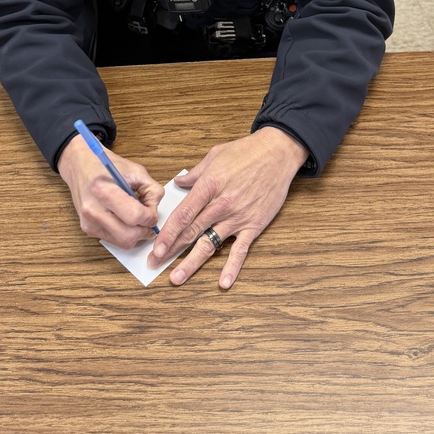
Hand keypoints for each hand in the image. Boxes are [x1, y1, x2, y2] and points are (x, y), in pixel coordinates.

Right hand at [57, 135, 164, 247]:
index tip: (152, 211)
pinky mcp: (88, 229)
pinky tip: (124, 218)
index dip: (150, 217)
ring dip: (135, 234)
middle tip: (149, 221)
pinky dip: (124, 233)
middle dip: (144, 231)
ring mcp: (89, 222)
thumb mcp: (135, 170)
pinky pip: (114, 240)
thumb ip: (152, 190)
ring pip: (122, 242)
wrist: (80, 166)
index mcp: (103, 190)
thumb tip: (155, 212)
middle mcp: (93, 210)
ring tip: (137, 218)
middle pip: (128, 236)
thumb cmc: (106, 165)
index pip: (134, 216)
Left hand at [148, 127, 307, 288]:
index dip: (167, 233)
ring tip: (176, 278)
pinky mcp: (254, 225)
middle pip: (191, 231)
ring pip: (209, 244)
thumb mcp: (216, 155)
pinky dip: (232, 267)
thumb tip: (179, 183)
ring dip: (191, 263)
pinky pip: (240, 250)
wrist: (279, 153)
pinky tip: (223, 282)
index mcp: (209, 185)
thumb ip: (196, 173)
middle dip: (170, 249)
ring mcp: (237, 217)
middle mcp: (221, 204)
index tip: (155, 246)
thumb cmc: (247, 151)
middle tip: (154, 263)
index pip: (183, 214)